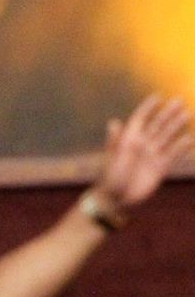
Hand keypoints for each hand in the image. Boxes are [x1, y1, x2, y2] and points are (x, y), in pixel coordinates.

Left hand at [96, 93, 192, 210]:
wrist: (116, 200)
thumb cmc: (110, 178)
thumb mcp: (113, 158)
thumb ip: (115, 140)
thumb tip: (114, 122)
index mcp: (128, 140)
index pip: (140, 119)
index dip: (148, 108)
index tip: (158, 96)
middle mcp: (142, 145)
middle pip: (157, 125)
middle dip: (168, 113)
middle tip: (180, 101)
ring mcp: (152, 155)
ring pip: (167, 137)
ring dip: (177, 126)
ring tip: (188, 114)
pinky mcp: (160, 168)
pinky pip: (173, 155)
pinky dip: (181, 147)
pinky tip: (190, 139)